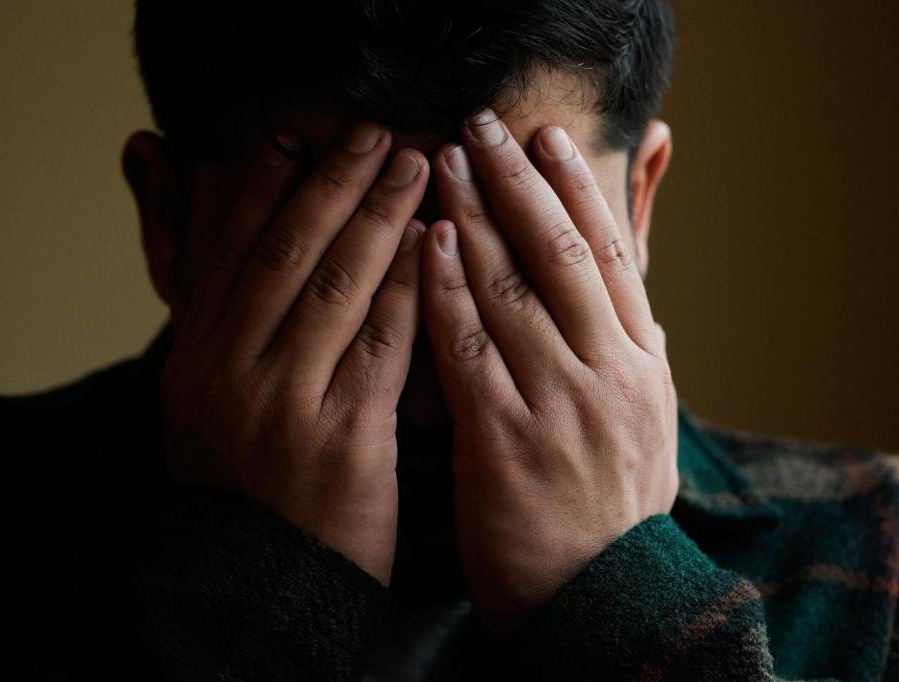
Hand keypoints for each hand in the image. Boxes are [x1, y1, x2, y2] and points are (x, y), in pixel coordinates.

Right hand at [161, 122, 428, 583]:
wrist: (262, 584)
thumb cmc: (244, 491)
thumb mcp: (206, 408)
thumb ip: (225, 333)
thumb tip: (247, 253)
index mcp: (193, 359)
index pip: (229, 254)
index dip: (266, 189)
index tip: (298, 140)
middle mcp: (227, 374)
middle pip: (287, 255)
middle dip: (334, 186)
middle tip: (375, 134)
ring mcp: (282, 405)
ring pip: (337, 288)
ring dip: (380, 218)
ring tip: (417, 169)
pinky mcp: (342, 438)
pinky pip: (383, 344)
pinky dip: (410, 287)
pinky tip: (435, 246)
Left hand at [421, 111, 678, 630]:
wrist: (599, 597)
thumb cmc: (612, 511)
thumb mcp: (649, 426)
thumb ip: (638, 359)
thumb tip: (639, 303)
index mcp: (644, 365)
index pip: (610, 257)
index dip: (576, 190)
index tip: (543, 140)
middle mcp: (610, 372)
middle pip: (560, 254)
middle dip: (518, 183)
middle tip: (481, 127)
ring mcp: (561, 403)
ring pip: (514, 289)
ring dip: (476, 219)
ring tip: (443, 167)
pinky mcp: (505, 439)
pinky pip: (470, 348)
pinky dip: (447, 291)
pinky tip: (427, 247)